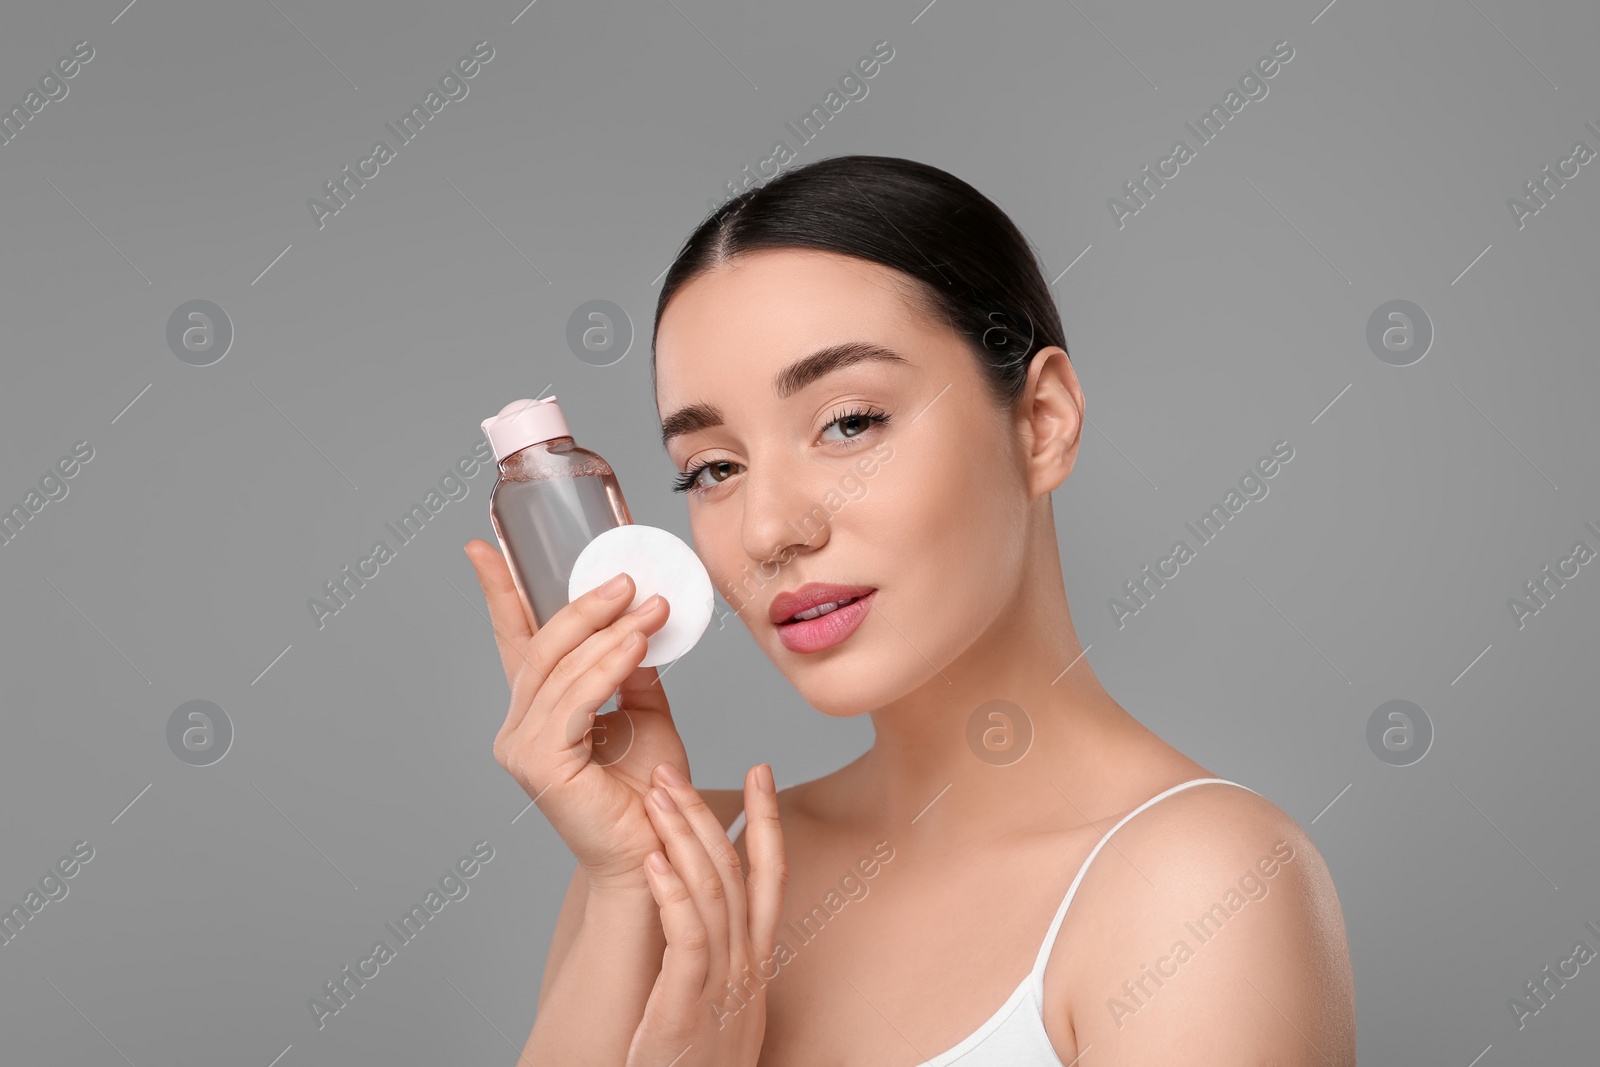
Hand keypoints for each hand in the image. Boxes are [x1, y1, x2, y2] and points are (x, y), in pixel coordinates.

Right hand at [465, 539, 692, 888]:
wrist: (658, 851)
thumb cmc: (651, 791)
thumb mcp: (647, 713)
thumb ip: (633, 671)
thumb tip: (639, 624)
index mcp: (538, 711)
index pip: (514, 641)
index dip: (499, 593)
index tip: (482, 547)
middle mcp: (519, 727)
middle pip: (542, 647)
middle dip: (584, 606)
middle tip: (628, 579)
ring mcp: (523, 747)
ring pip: (560, 669)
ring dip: (609, 631)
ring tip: (649, 607)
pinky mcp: (541, 764)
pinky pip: (575, 699)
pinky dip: (608, 666)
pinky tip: (637, 645)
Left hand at [626, 762, 786, 1066]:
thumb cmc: (697, 1065)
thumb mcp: (724, 1003)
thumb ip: (724, 956)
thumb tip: (712, 913)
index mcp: (756, 960)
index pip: (769, 874)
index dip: (766, 819)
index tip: (760, 770)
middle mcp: (747, 965)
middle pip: (736, 872)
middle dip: (705, 813)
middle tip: (673, 770)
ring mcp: (722, 985)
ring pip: (711, 894)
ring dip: (683, 838)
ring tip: (655, 797)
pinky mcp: (688, 1006)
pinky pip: (688, 939)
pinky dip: (673, 894)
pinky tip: (655, 861)